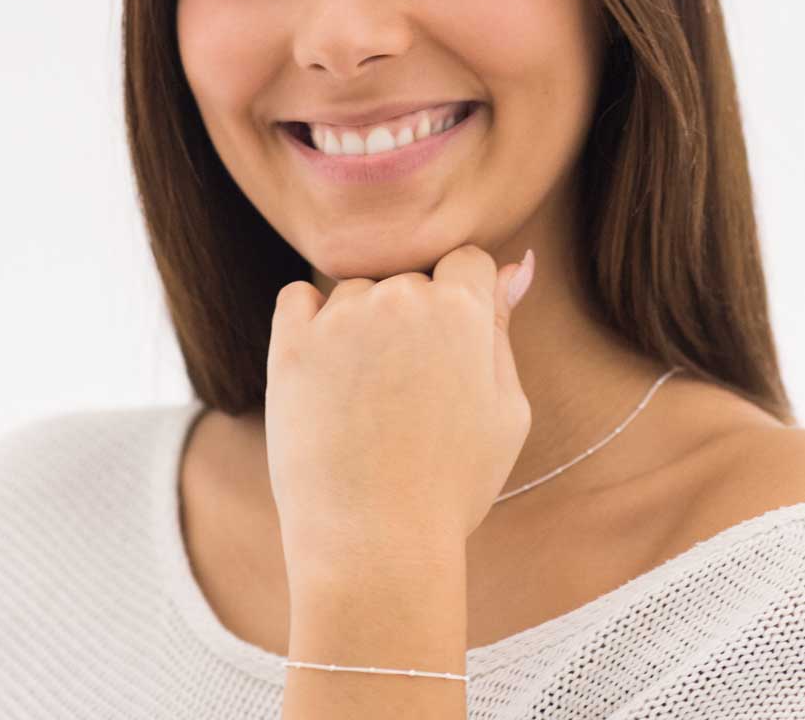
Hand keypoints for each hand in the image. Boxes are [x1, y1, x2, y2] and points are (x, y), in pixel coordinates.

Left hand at [264, 244, 534, 571]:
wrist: (376, 545)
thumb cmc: (453, 485)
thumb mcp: (506, 409)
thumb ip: (503, 328)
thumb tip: (515, 264)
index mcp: (461, 309)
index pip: (465, 260)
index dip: (464, 301)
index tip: (451, 349)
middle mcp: (400, 299)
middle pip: (410, 280)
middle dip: (415, 320)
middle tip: (413, 391)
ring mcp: (340, 320)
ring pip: (356, 293)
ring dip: (362, 325)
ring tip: (368, 399)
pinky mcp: (290, 344)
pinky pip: (298, 298)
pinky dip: (310, 321)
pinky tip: (325, 370)